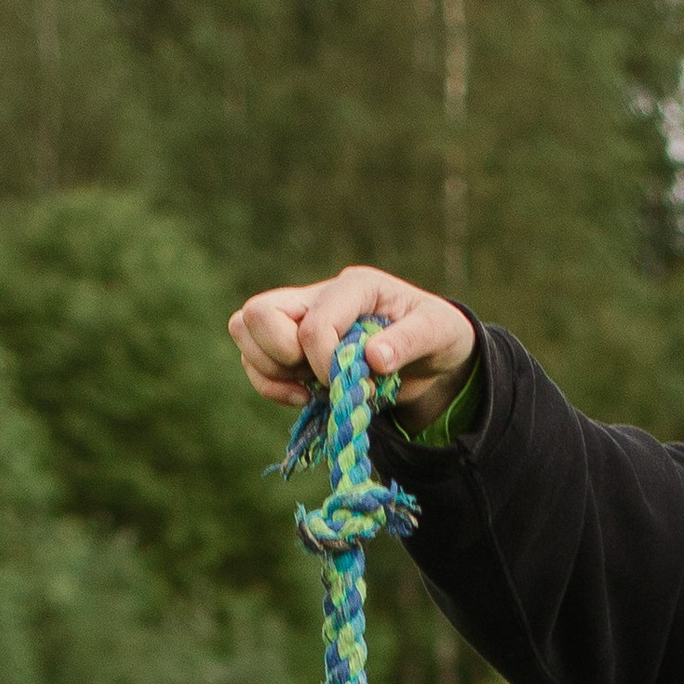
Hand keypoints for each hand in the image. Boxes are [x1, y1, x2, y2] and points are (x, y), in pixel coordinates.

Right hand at [229, 269, 477, 429]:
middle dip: (280, 357)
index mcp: (355, 287)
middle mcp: (318, 295)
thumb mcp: (438, 334)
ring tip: (311, 387)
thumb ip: (409, 342)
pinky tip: (304, 396)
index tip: (348, 383)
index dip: (323, 363)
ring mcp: (299, 318)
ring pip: (244, 332)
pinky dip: (270, 385)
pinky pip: (253, 360)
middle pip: (257, 313)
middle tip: (316, 377)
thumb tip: (373, 359)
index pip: (314, 324)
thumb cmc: (435, 336)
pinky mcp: (290, 344)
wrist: (431, 354)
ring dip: (270, 371)